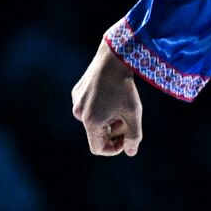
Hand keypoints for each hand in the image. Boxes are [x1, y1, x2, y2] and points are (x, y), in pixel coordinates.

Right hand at [71, 41, 143, 155]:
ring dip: (109, 119)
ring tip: (121, 104)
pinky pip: (90, 107)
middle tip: (128, 117)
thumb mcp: (133, 113)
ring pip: (94, 120)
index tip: (128, 139)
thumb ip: (134, 136)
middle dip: (115, 131)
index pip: (98, 149)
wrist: (113, 58)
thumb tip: (131, 152)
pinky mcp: (77, 92)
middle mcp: (79, 113)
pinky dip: (102, 107)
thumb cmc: (124, 87)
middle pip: (98, 134)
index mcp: (90, 122)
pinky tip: (112, 94)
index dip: (114, 149)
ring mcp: (76, 102)